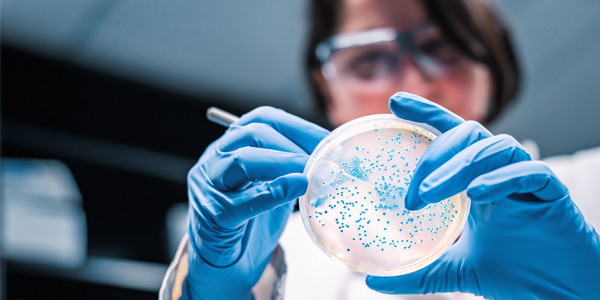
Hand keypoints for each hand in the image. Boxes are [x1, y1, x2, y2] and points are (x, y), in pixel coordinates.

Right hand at [182, 107, 328, 299]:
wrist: (222, 268)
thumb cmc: (249, 226)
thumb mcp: (275, 190)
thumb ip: (294, 172)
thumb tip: (333, 161)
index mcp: (231, 147)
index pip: (263, 120)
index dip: (299, 127)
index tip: (330, 141)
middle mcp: (215, 161)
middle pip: (252, 134)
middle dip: (293, 144)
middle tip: (324, 161)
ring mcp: (210, 188)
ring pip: (242, 160)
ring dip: (283, 163)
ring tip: (311, 173)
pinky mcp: (213, 217)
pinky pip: (240, 201)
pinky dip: (271, 193)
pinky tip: (296, 188)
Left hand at [366, 92, 599, 298]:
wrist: (560, 291)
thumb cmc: (514, 270)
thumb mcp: (455, 269)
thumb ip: (419, 271)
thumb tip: (374, 281)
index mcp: (476, 179)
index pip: (450, 133)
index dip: (426, 113)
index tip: (394, 102)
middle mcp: (499, 171)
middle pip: (467, 134)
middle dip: (435, 155)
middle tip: (414, 193)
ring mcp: (525, 179)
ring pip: (493, 147)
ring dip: (458, 167)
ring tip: (430, 194)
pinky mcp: (550, 192)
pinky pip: (528, 172)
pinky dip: (500, 179)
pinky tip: (476, 195)